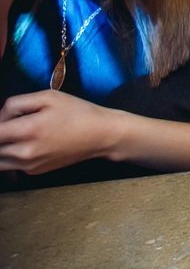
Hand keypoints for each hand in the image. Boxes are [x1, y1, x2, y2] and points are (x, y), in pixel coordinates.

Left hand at [0, 91, 114, 174]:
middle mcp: (24, 153)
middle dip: (0, 134)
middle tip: (13, 124)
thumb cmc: (77, 112)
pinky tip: (29, 143)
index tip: (6, 118)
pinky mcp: (34, 172)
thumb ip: (16, 103)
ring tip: (17, 135)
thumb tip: (0, 116)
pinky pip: (11, 165)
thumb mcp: (49, 96)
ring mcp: (28, 166)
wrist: (100, 135)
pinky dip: (12, 155)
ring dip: (3, 147)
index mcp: (27, 130)